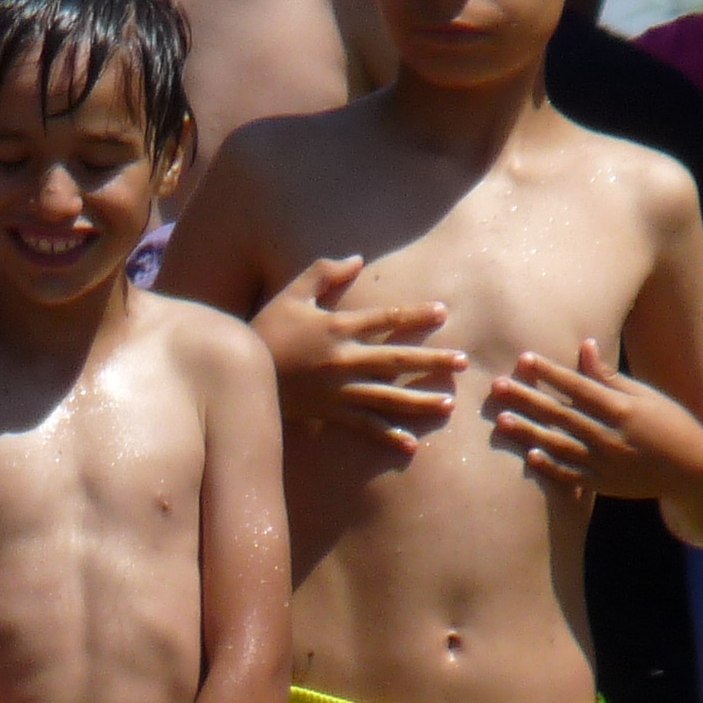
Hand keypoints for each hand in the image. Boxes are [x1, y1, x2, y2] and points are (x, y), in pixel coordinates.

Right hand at [250, 257, 467, 456]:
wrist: (240, 372)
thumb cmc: (266, 328)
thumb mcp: (292, 293)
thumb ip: (324, 273)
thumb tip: (357, 259)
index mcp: (338, 327)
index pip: (385, 319)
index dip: (415, 315)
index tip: (443, 312)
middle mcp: (344, 360)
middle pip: (397, 361)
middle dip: (432, 360)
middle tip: (463, 361)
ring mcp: (339, 389)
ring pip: (388, 396)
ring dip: (420, 400)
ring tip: (448, 404)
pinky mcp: (329, 411)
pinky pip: (363, 426)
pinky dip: (387, 435)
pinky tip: (411, 443)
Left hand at [486, 340, 696, 499]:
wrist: (693, 471)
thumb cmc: (671, 424)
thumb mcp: (645, 395)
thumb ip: (609, 375)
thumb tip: (584, 345)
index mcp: (621, 408)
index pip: (578, 386)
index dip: (550, 372)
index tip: (524, 359)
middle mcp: (610, 436)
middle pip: (560, 414)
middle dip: (527, 399)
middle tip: (496, 387)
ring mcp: (605, 463)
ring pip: (559, 446)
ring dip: (529, 433)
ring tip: (502, 421)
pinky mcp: (604, 485)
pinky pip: (572, 476)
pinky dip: (550, 467)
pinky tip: (529, 456)